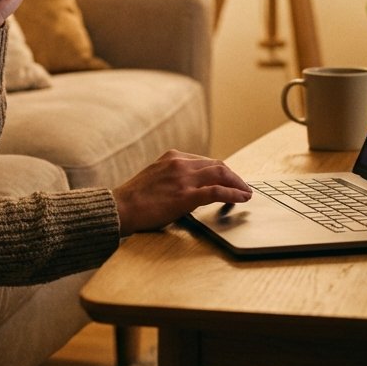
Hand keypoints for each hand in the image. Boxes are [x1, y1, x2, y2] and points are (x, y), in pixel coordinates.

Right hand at [112, 150, 251, 235]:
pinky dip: (233, 193)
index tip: (229, 179)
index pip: (205, 161)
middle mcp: (180, 163)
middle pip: (217, 165)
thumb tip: (187, 187)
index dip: (221, 171)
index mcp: (172, 157)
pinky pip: (217, 191)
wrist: (119, 208)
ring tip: (246, 193)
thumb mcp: (154, 178)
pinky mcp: (186, 195)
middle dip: (233, 176)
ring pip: (221, 175)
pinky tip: (242, 198)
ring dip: (238, 184)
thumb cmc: (133, 199)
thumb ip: (171, 177)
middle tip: (243, 187)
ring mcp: (184, 178)